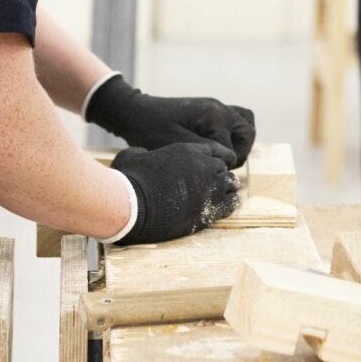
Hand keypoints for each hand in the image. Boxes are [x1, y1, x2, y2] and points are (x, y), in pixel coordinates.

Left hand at [86, 75, 255, 166]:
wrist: (134, 112)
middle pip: (247, 132)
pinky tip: (219, 144)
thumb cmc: (150, 129)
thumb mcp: (176, 145)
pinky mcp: (210, 109)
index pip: (232, 148)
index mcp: (212, 115)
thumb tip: (229, 159)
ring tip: (225, 154)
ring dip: (240, 141)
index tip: (206, 171)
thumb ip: (206, 151)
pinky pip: (235, 118)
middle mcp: (219, 108)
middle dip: (239, 152)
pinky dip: (234, 132)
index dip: (222, 164)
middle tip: (221, 164)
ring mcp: (216, 106)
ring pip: (246, 122)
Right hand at [109, 142, 239, 244]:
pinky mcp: (209, 210)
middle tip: (209, 185)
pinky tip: (217, 209)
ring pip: (231, 185)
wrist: (132, 207)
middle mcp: (204, 167)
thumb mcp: (132, 156)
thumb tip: (141, 154)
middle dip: (218, 175)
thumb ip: (142, 153)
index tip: (205, 169)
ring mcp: (209, 188)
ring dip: (225, 190)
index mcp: (188, 151)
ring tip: (214, 197)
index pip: (214, 151)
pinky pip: (231, 204)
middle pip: (223, 167)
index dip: (211, 160)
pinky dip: (227, 205)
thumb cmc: (129, 180)